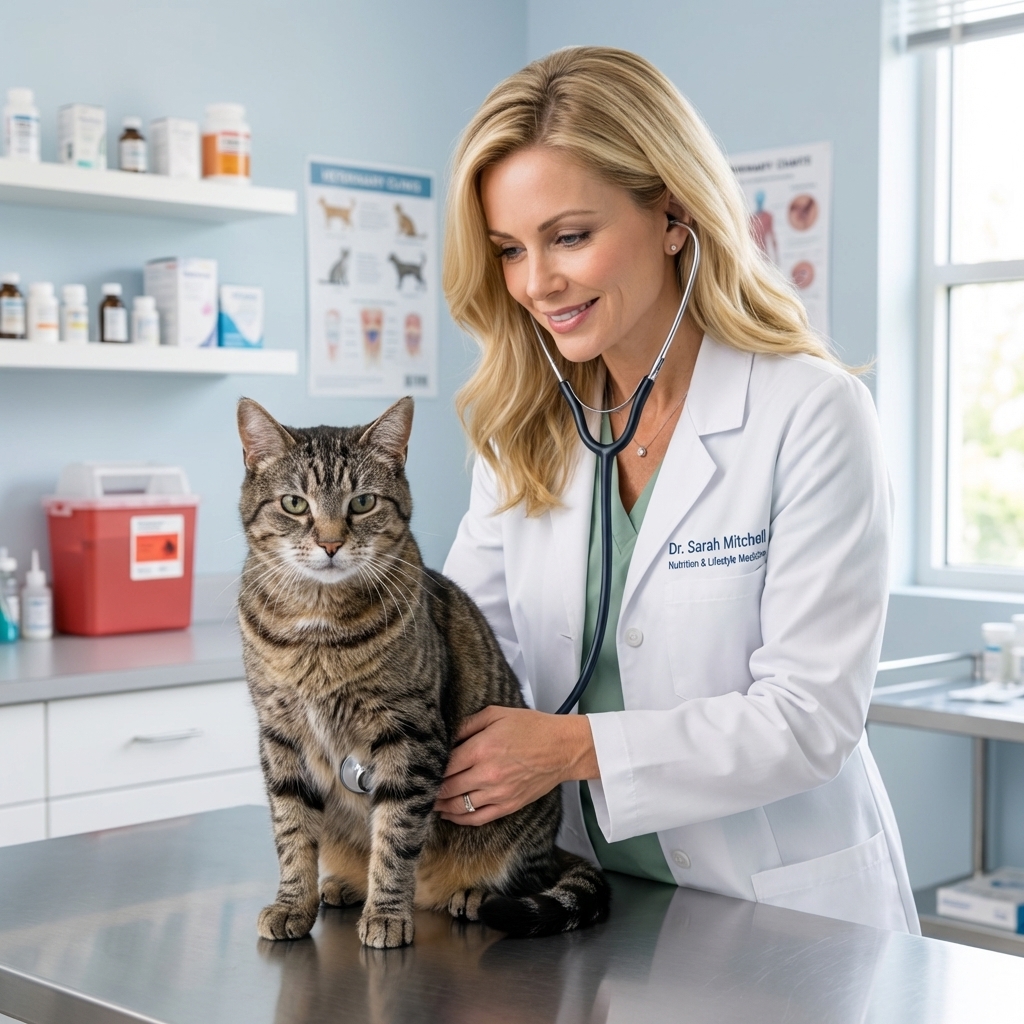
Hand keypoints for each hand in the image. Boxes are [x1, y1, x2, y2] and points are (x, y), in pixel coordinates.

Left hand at [434, 706, 598, 825]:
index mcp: (481, 749)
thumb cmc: (531, 727)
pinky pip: (477, 818)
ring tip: (430, 803)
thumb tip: (447, 736)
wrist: (562, 748)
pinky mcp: (508, 806)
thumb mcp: (496, 714)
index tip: (422, 770)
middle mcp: (486, 774)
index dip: (431, 769)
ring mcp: (497, 793)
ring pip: (459, 806)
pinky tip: (450, 814)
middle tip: (419, 789)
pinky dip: (460, 819)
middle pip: (448, 788)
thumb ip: (468, 724)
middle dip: (433, 789)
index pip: (445, 765)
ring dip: (441, 806)